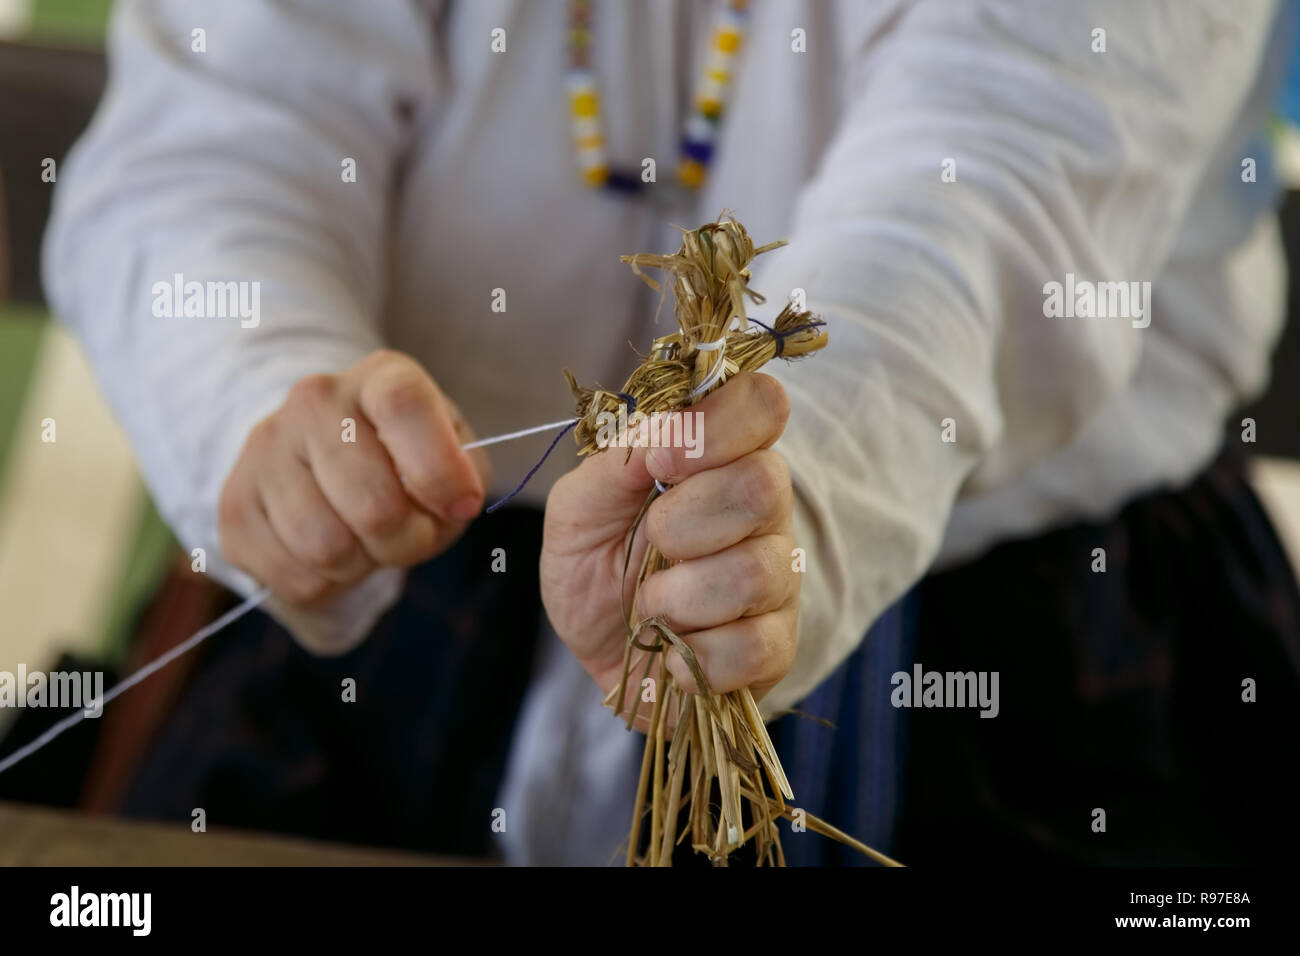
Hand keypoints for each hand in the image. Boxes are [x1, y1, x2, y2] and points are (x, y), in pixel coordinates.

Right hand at [218, 349, 490, 605]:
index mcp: (380, 376)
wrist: (330, 460)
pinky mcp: (235, 504)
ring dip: (363, 565)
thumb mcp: (455, 457)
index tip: (461, 504)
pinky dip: (327, 584)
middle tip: (411, 534)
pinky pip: (295, 578)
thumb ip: (463, 475)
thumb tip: (453, 502)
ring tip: (367, 541)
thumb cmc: (410, 463)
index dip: (439, 470)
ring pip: (327, 549)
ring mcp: (265, 448)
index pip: (403, 405)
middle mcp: (315, 400)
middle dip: (407, 541)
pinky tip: (331, 554)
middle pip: (372, 504)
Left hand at [541, 373, 799, 724]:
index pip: (761, 404)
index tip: (661, 462)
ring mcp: (778, 579)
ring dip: (677, 597)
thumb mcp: (577, 510)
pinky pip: (754, 647)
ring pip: (755, 573)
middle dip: (683, 522)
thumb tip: (663, 433)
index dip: (716, 426)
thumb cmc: (595, 568)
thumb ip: (615, 464)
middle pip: (764, 486)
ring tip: (651, 607)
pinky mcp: (777, 647)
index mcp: (722, 457)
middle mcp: (764, 510)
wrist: (599, 654)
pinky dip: (693, 657)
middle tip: (651, 541)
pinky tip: (673, 653)